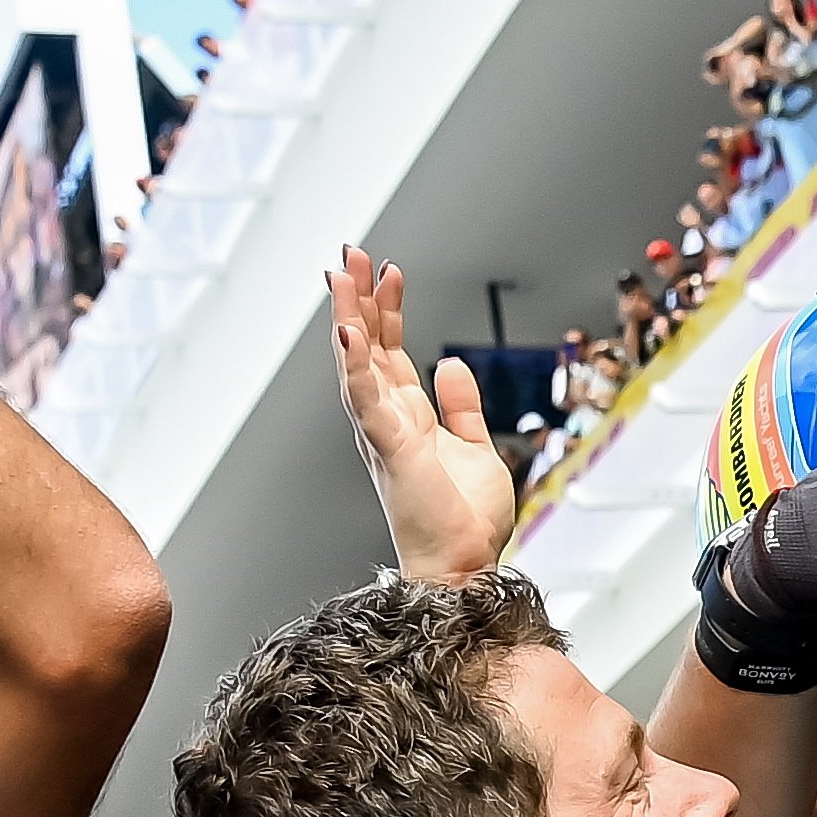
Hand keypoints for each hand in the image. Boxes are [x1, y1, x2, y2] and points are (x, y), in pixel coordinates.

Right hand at [327, 249, 519, 588]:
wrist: (464, 564)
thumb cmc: (464, 519)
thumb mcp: (475, 447)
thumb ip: (461, 407)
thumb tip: (450, 363)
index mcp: (407, 418)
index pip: (389, 352)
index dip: (386, 311)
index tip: (388, 271)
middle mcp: (387, 421)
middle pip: (366, 347)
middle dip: (359, 299)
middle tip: (352, 252)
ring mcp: (384, 433)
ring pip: (358, 364)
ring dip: (349, 317)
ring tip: (341, 274)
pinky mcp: (391, 449)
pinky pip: (367, 400)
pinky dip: (356, 366)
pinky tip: (349, 331)